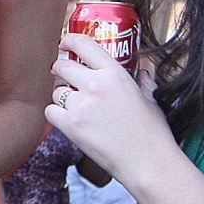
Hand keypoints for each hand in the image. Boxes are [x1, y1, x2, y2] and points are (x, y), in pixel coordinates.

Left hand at [47, 33, 179, 190]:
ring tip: (76, 106)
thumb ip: (143, 80)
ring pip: (55, 91)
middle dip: (60, 70)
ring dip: (61, 96)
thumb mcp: (151, 98)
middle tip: (65, 78)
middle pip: (61, 66)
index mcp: (115, 74)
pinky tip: (69, 120)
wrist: (148, 163)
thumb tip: (144, 69)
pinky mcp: (71, 125)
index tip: (65, 44)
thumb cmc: (153, 133)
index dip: (69, 41)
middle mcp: (95, 85)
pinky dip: (56, 115)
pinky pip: (50, 111)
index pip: (83, 44)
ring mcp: (81, 105)